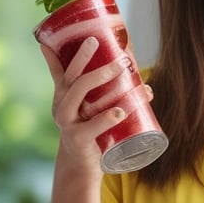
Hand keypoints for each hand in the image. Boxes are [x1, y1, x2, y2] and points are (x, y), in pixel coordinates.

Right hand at [40, 38, 153, 171]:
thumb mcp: (94, 111)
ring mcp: (67, 123)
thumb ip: (115, 97)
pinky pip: (91, 127)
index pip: (63, 69)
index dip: (70, 51)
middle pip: (72, 76)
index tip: (86, 35)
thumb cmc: (90, 132)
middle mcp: (61, 105)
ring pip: (77, 94)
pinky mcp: (79, 139)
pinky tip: (119, 112)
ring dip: (98, 78)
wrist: (82, 167)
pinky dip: (105, 118)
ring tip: (121, 68)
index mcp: (64, 95)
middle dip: (88, 58)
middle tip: (110, 47)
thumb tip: (142, 77)